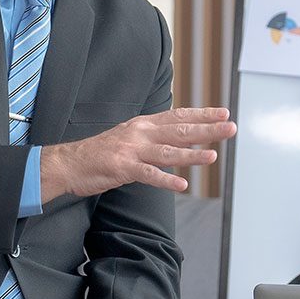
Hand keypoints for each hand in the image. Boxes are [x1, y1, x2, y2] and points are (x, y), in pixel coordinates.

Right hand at [41, 108, 234, 197]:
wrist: (69, 163)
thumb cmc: (100, 153)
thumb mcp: (129, 137)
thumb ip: (153, 137)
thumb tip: (179, 138)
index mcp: (143, 124)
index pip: (179, 116)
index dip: (203, 114)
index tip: (224, 113)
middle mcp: (140, 133)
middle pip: (179, 130)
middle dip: (207, 129)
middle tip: (230, 128)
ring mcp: (131, 150)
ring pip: (167, 152)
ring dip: (192, 154)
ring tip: (213, 156)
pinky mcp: (122, 168)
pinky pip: (148, 175)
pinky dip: (165, 181)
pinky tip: (181, 185)